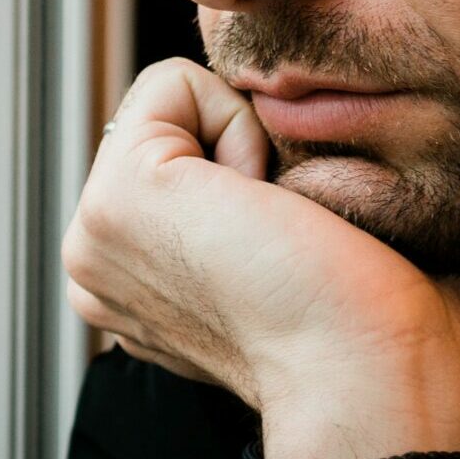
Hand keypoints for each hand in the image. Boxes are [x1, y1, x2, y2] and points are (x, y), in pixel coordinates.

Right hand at [62, 59, 459, 458]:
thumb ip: (237, 214)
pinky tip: (262, 203)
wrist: (367, 374)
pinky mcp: (114, 198)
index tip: (283, 249)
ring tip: (270, 229)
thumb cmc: (366, 325)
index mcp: (128, 290)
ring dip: (240, 147)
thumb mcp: (275, 257)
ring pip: (168, 108)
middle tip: (278, 240)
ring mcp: (92, 237)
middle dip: (236, 157)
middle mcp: (96, 268)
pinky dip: (239, 124)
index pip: (172, 165)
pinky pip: (174, 84)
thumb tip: (262, 164)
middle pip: (163, 132)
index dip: (249, 174)